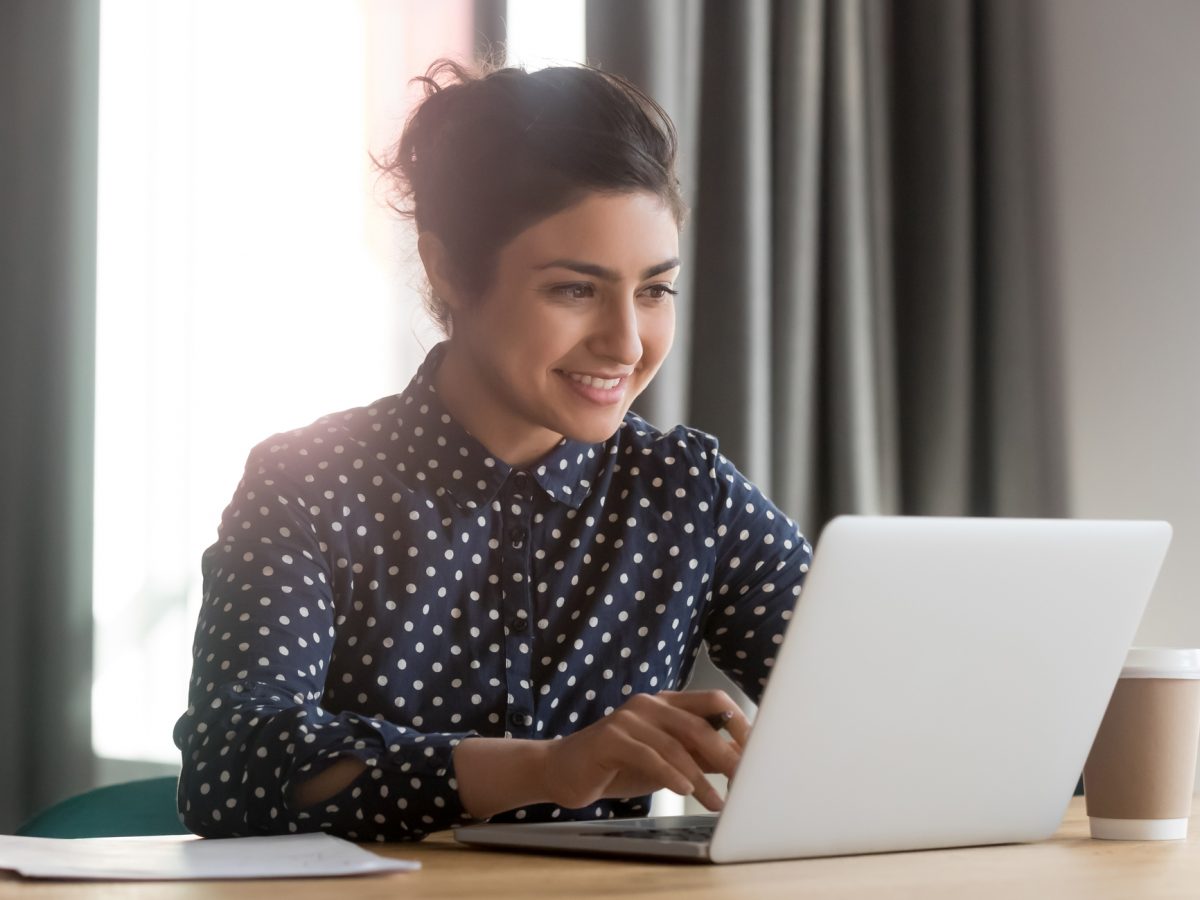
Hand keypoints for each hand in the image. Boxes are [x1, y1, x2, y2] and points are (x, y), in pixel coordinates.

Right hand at [543, 690, 750, 811]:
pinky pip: (648, 755)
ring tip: (716, 803)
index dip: (739, 724)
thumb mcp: (664, 760)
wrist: (563, 770)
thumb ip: (696, 755)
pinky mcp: (610, 737)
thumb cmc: (617, 765)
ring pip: (676, 745)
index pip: (714, 701)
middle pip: (699, 724)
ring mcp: (628, 718)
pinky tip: (684, 790)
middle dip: (726, 755)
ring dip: (701, 779)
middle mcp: (650, 704)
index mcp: (667, 703)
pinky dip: (671, 774)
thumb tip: (737, 759)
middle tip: (745, 782)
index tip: (758, 753)